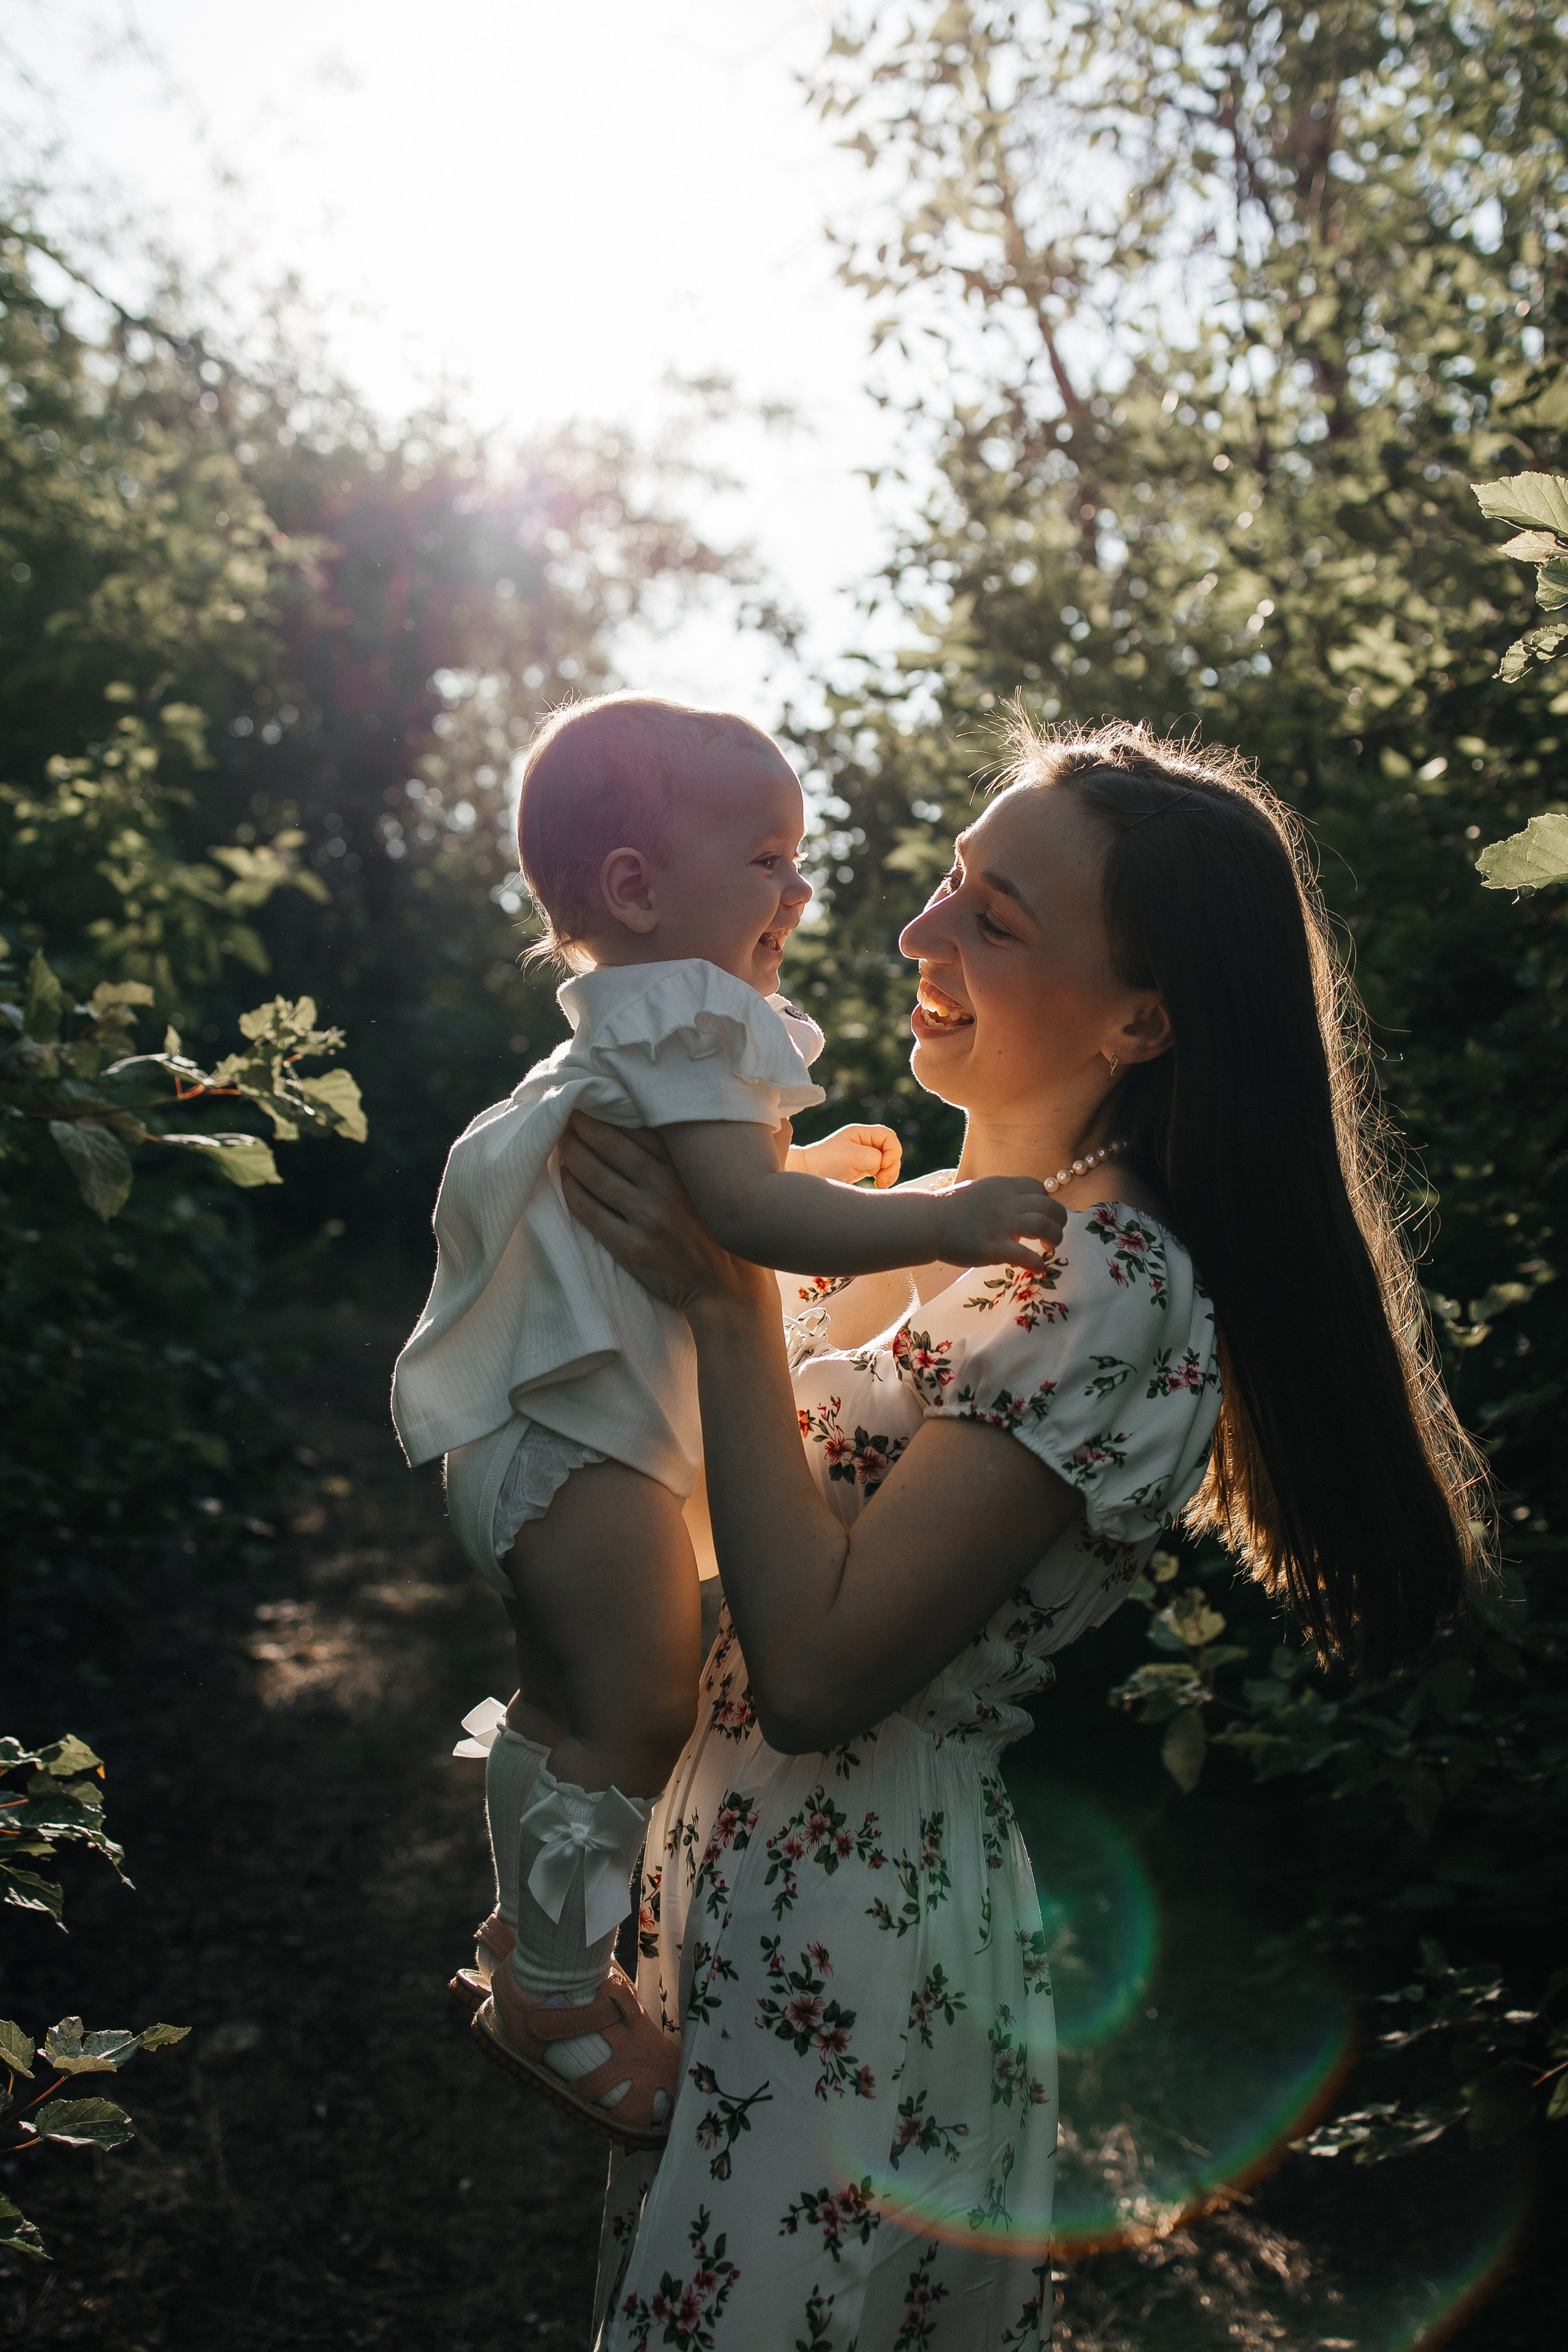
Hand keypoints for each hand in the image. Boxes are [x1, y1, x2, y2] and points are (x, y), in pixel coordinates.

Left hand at [559, 1112, 769, 1314]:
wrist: (731, 1293)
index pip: (642, 1125)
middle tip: (565, 1109)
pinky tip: (565, 1176)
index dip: (613, 1108)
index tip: (596, 1093)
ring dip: (571, 1153)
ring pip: (595, 1175)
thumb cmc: (741, 1235)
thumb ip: (761, 1143)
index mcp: (690, 1168)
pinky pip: (590, 1212)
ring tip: (559, 1138)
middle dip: (583, 1125)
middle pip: (611, 1145)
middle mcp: (666, 1187)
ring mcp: (646, 1218)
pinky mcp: (631, 1247)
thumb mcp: (756, 1183)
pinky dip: (573, 1191)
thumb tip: (774, 1110)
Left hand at [787, 1124, 902, 1188]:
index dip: (892, 1151)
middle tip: (881, 1181)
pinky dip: (884, 1180)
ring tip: (879, 1185)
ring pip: (890, 1164)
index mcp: (862, 1134)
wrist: (808, 1174)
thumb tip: (884, 1165)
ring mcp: (865, 1157)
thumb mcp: (852, 1155)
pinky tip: (878, 1186)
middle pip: (892, 1152)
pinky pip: (883, 1173)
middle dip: (891, 1167)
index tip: (883, 1165)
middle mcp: (866, 1143)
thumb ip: (874, 1157)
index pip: (889, 1137)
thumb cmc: (826, 1161)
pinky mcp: (863, 1170)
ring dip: (889, 1175)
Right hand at [932, 1174, 1064, 1272]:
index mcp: (1003, 1186)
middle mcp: (1007, 1203)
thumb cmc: (948, 1209)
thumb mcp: (979, 1192)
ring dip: (1054, 1239)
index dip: (1046, 1202)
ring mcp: (1002, 1225)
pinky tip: (1038, 1268)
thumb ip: (1000, 1198)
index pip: (1038, 1188)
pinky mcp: (994, 1248)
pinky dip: (1037, 1263)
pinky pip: (1026, 1255)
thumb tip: (1015, 1211)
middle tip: (1053, 1235)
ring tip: (1050, 1248)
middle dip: (1059, 1220)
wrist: (928, 1222)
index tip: (1043, 1215)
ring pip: (1044, 1226)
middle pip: (1049, 1206)